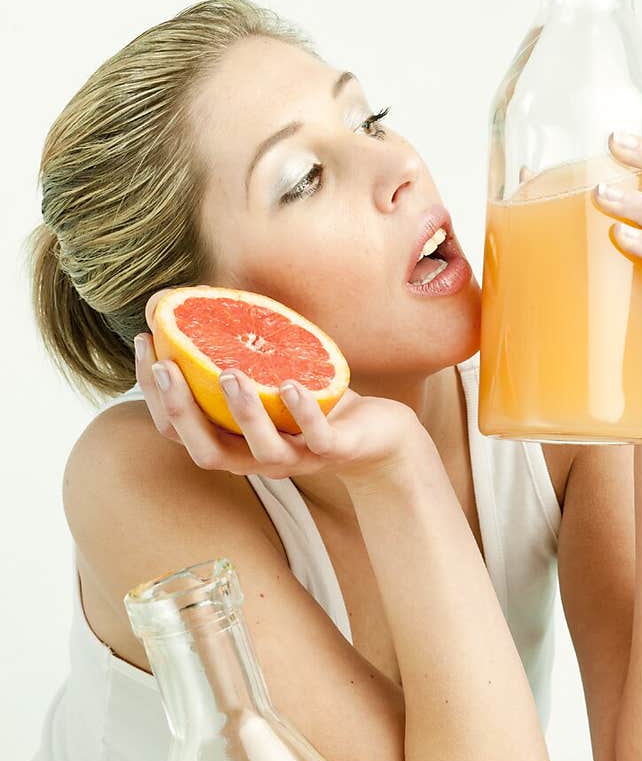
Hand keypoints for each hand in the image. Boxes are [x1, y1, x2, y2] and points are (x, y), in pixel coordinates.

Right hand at [134, 299, 426, 484]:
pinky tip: (289, 383)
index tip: (145, 344)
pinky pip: (316, 437)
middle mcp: (256, 459)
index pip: (178, 429)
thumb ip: (234, 351)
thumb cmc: (313, 399)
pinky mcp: (335, 450)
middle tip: (166, 367)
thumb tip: (190, 301)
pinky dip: (301, 411)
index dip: (154, 394)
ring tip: (228, 373)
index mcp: (233, 442)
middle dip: (182, 411)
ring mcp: (296, 458)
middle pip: (206, 451)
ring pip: (260, 449)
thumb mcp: (268, 374)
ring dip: (242, 412)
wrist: (378, 433)